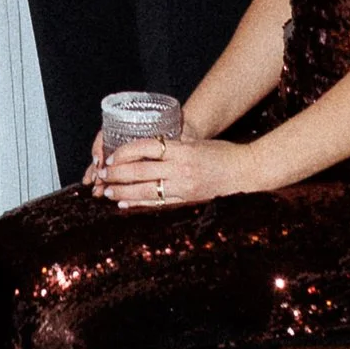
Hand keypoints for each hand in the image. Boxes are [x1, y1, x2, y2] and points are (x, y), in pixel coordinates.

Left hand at [95, 133, 261, 208]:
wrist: (248, 170)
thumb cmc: (223, 153)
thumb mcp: (196, 143)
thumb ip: (174, 147)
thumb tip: (146, 151)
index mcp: (182, 149)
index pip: (145, 147)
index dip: (125, 153)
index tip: (111, 158)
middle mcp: (181, 168)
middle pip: (141, 170)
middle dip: (117, 174)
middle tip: (101, 176)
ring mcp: (185, 186)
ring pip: (146, 190)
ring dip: (123, 191)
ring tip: (107, 192)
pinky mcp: (189, 200)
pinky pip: (159, 204)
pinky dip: (139, 204)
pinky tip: (125, 205)